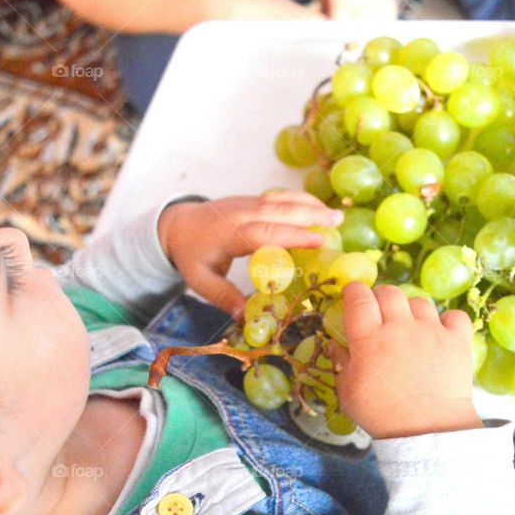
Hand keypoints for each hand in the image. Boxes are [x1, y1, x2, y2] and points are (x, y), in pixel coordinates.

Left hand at [157, 191, 343, 315]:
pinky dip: (299, 200)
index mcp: (229, 234)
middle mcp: (240, 214)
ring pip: (280, 200)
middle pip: (277, 211)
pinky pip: (278, 197)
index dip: (291, 236)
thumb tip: (245, 317)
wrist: (177, 224)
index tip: (317, 241)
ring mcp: (246, 204)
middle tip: (337, 221)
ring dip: (309, 205)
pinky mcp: (251, 201)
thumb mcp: (199, 280)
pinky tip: (318, 208)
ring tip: (336, 215)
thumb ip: (222, 296)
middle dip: (308, 215)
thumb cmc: (190, 255)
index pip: (263, 233)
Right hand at [330, 283, 481, 438]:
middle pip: (389, 292)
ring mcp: (430, 332)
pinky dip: (448, 321)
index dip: (354, 292)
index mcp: (369, 339)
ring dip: (411, 310)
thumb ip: (341, 363)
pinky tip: (441, 333)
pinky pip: (455, 317)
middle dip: (380, 296)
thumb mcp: (348, 392)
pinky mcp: (456, 341)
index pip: (358, 298)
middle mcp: (400, 328)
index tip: (352, 297)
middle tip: (380, 312)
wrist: (427, 432)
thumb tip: (337, 344)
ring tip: (410, 327)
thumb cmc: (382, 415)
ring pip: (419, 302)